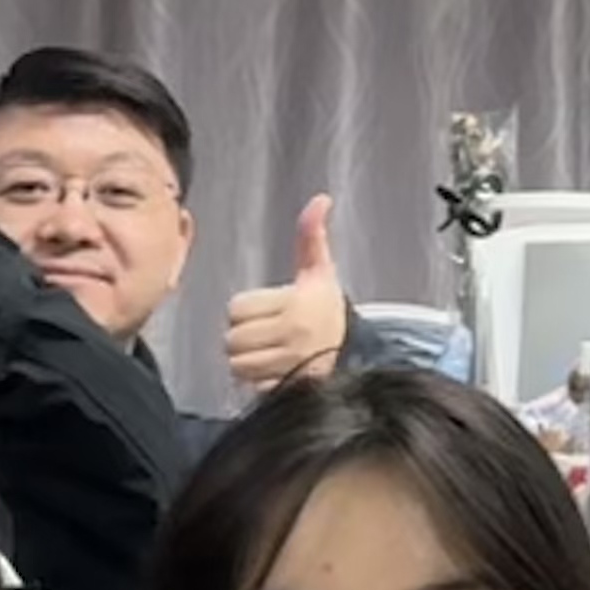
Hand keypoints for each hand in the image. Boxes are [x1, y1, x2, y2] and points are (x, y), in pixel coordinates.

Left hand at [223, 199, 350, 396]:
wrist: (357, 356)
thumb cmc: (328, 312)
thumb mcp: (321, 273)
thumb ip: (311, 237)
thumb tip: (320, 199)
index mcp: (296, 304)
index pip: (237, 308)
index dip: (247, 311)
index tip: (269, 312)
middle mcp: (293, 335)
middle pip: (233, 338)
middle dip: (244, 337)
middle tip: (267, 334)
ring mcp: (289, 365)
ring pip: (236, 364)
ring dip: (246, 361)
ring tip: (270, 353)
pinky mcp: (286, 389)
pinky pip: (249, 387)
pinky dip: (257, 382)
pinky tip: (274, 372)